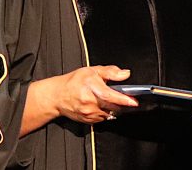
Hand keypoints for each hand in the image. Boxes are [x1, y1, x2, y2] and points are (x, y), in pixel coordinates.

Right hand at [21, 65, 137, 134]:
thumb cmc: (74, 82)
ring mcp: (88, 113)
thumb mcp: (92, 70)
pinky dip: (106, 112)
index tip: (134, 102)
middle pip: (112, 107)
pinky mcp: (88, 121)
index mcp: (90, 87)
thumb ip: (110, 72)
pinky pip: (103, 118)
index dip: (123, 99)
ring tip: (107, 99)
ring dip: (114, 108)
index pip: (109, 96)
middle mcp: (89, 102)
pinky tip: (100, 105)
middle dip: (121, 103)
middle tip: (125, 98)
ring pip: (109, 114)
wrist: (57, 96)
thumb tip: (125, 74)